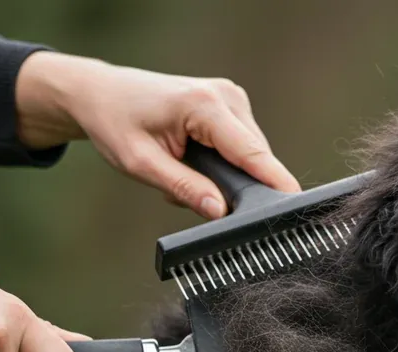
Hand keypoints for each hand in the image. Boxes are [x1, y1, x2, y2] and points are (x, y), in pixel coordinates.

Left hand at [14, 51, 300, 218]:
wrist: (102, 94)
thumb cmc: (115, 123)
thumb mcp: (142, 165)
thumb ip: (185, 188)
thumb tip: (220, 211)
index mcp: (204, 106)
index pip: (252, 153)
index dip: (275, 183)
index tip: (295, 206)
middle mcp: (226, 96)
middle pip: (255, 157)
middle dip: (232, 185)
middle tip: (187, 193)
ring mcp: (231, 98)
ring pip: (249, 155)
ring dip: (223, 174)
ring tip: (182, 170)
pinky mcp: (231, 107)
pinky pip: (240, 147)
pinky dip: (220, 162)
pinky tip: (191, 159)